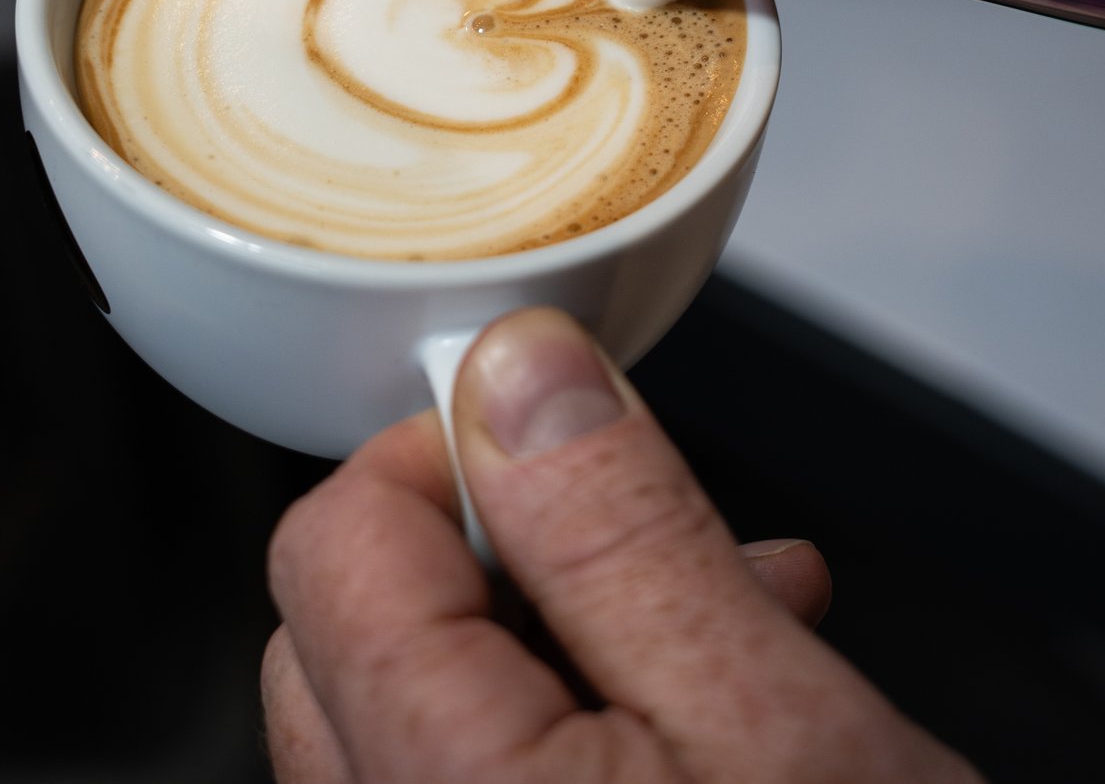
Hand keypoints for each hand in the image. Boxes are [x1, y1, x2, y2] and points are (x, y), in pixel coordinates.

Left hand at [262, 308, 980, 782]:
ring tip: (740, 611)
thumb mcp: (771, 720)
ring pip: (421, 719)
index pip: (333, 548)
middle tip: (658, 531)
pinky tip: (719, 715)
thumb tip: (517, 372)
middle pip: (348, 634)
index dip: (450, 456)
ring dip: (563, 636)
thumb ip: (621, 534)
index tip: (571, 437)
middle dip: (505, 552)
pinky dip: (575, 733)